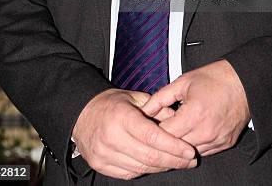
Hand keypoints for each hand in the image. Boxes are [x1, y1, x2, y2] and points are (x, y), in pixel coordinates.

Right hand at [72, 88, 196, 179]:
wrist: (82, 113)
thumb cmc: (110, 104)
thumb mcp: (134, 97)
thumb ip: (156, 107)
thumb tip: (176, 118)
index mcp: (121, 116)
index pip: (152, 137)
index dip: (173, 146)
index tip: (189, 150)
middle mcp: (111, 136)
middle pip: (149, 156)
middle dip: (174, 160)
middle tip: (190, 159)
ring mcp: (104, 154)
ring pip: (141, 167)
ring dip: (162, 166)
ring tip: (177, 161)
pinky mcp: (101, 165)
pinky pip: (130, 173)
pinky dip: (146, 170)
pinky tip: (157, 164)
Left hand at [142, 60, 249, 156]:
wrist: (244, 81)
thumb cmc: (215, 78)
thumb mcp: (183, 82)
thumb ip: (161, 98)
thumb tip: (145, 110)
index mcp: (194, 114)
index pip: (164, 135)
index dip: (153, 131)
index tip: (148, 127)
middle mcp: (206, 131)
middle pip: (175, 148)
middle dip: (164, 141)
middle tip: (158, 132)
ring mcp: (217, 140)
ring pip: (189, 154)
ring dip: (179, 146)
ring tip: (175, 133)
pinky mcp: (226, 144)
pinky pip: (204, 152)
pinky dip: (194, 146)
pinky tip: (190, 135)